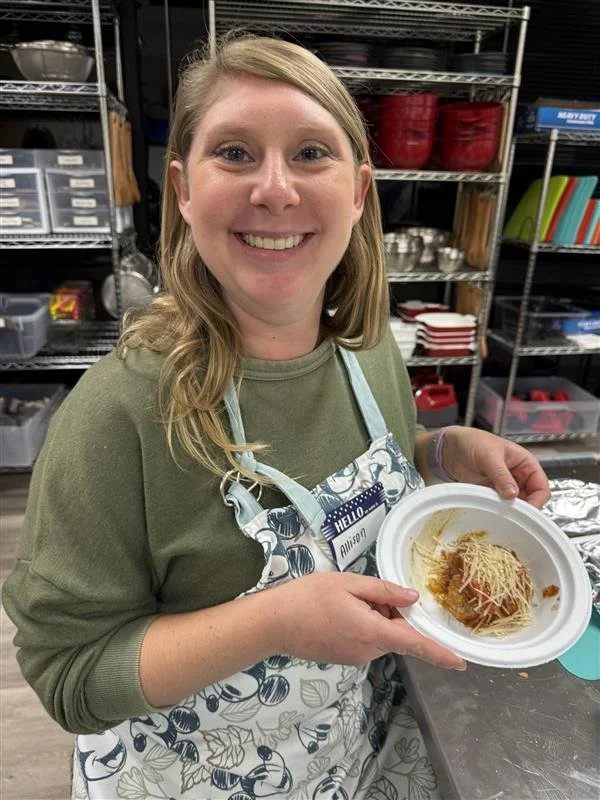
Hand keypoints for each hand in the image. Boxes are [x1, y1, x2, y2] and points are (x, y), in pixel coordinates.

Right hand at [274, 572, 464, 669]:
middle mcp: (367, 651)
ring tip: (345, 601)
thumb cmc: (309, 597)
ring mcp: (354, 658)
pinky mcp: (344, 658)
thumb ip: (384, 591)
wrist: (274, 622)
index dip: (439, 653)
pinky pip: (365, 641)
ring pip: (380, 636)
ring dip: (375, 618)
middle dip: (390, 613)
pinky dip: (363, 625)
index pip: (414, 644)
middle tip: (364, 592)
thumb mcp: (348, 584)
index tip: (461, 663)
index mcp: (372, 631)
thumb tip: (413, 599)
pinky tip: (338, 612)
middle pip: (395, 633)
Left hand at [442, 426, 550, 507]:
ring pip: (517, 505)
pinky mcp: (493, 493)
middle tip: (512, 516)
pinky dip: (499, 511)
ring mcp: (506, 486)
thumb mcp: (489, 456)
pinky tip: (492, 514)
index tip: (526, 511)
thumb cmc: (473, 442)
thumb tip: (513, 494)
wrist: (451, 447)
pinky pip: (501, 506)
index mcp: (526, 464)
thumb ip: (501, 474)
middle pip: (531, 500)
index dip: (537, 500)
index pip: (541, 487)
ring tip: (501, 515)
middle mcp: (519, 476)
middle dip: (524, 509)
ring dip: (511, 511)